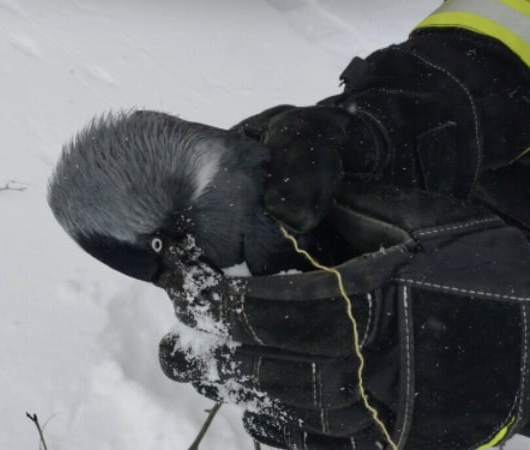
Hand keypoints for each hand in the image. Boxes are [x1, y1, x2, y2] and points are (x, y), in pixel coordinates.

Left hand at [155, 185, 529, 448]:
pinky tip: (253, 402)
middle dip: (216, 341)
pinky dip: (276, 426)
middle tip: (183, 325)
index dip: (219, 299)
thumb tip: (276, 205)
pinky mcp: (393, 439)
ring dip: (238, 381)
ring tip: (204, 361)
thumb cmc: (475, 264)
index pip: (270, 306)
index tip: (186, 285)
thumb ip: (345, 211)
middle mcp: (375, 360)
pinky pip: (314, 443)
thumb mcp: (416, 219)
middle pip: (267, 360)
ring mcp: (385, 409)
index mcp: (374, 298)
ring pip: (284, 404)